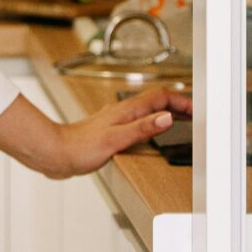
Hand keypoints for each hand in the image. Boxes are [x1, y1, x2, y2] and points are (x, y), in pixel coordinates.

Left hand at [49, 87, 191, 176]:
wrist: (55, 153)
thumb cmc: (78, 148)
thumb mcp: (115, 140)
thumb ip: (142, 129)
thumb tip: (166, 118)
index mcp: (126, 111)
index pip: (161, 98)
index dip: (181, 100)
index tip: (197, 108)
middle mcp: (122, 112)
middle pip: (157, 101)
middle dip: (179, 104)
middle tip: (196, 113)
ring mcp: (116, 121)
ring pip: (148, 110)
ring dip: (167, 111)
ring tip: (182, 119)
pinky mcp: (110, 131)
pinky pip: (138, 122)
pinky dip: (153, 123)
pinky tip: (152, 132)